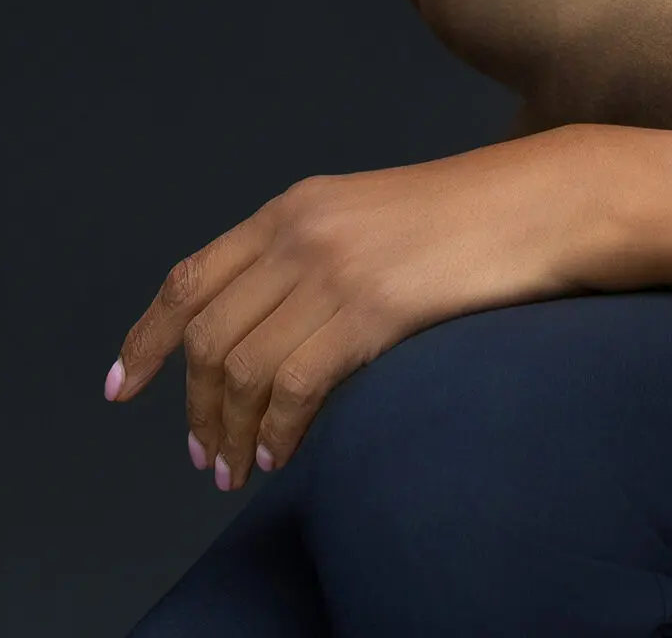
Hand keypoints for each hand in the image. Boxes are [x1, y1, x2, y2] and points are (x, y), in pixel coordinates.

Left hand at [102, 125, 671, 489]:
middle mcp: (302, 229)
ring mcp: (335, 267)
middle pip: (208, 332)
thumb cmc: (475, 216)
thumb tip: (270, 327)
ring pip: (241, 367)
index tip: (123, 387)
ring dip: (229, 431)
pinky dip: (277, 431)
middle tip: (205, 458)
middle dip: (194, 406)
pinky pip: (293, 386)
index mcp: (297, 204)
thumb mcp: (374, 217)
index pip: (191, 276)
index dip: (149, 336)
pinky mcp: (373, 308)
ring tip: (237, 471)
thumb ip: (316, 255)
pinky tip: (284, 454)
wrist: (549, 200)